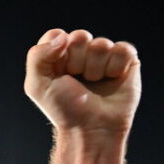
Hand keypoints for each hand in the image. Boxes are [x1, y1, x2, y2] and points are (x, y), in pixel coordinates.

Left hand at [25, 28, 140, 134]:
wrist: (91, 128)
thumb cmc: (64, 109)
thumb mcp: (37, 85)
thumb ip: (37, 56)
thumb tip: (63, 36)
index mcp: (58, 57)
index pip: (56, 35)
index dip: (57, 53)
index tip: (58, 73)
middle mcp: (81, 54)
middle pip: (80, 36)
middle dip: (76, 61)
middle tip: (76, 81)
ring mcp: (104, 57)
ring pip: (101, 44)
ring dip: (95, 68)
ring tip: (93, 84)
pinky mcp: (126, 62)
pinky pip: (123, 49)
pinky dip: (116, 66)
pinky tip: (112, 80)